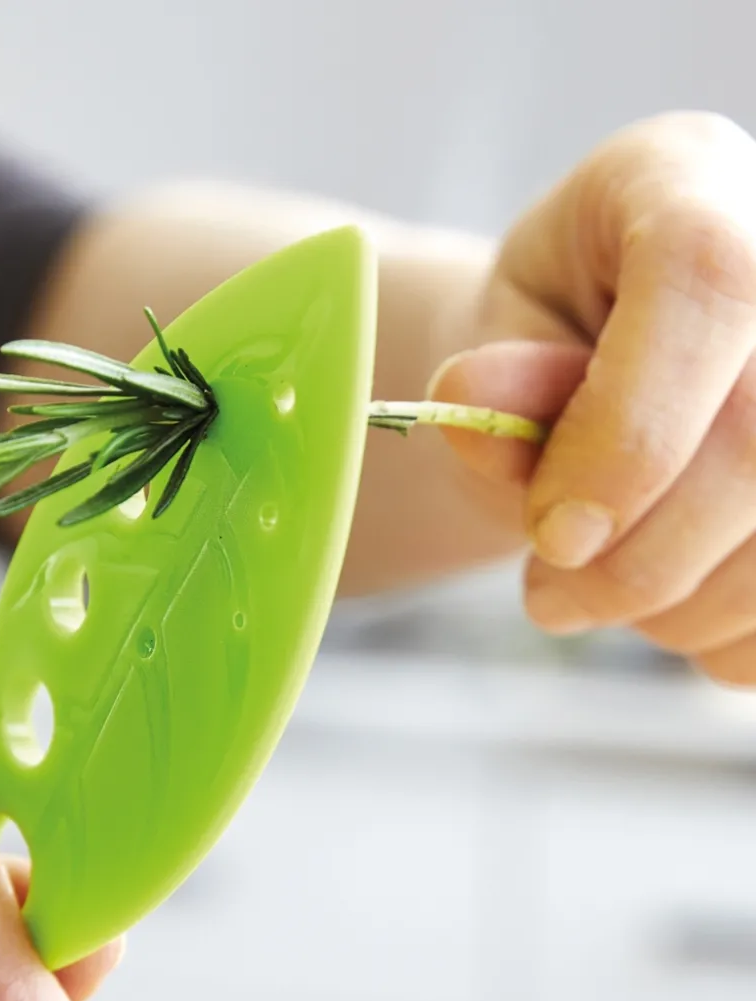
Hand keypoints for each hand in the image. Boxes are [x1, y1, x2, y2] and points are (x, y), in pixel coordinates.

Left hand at [429, 111, 755, 686]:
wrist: (593, 352)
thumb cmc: (540, 339)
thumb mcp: (496, 342)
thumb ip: (496, 384)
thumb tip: (466, 406)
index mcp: (685, 177)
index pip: (706, 284)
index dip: (631, 432)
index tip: (553, 536)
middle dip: (642, 560)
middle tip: (550, 598)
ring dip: (686, 605)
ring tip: (601, 593)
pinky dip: (737, 628)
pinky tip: (680, 606)